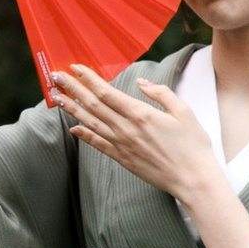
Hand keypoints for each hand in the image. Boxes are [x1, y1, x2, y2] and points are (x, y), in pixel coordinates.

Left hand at [52, 66, 223, 216]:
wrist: (193, 180)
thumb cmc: (193, 145)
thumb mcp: (184, 111)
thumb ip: (160, 93)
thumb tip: (141, 82)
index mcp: (140, 113)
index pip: (106, 92)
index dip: (88, 79)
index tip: (75, 67)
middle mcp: (126, 129)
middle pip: (92, 105)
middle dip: (72, 89)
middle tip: (55, 77)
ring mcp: (122, 145)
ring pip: (91, 123)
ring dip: (72, 109)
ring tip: (57, 98)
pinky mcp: (123, 159)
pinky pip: (98, 144)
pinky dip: (84, 134)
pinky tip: (73, 127)